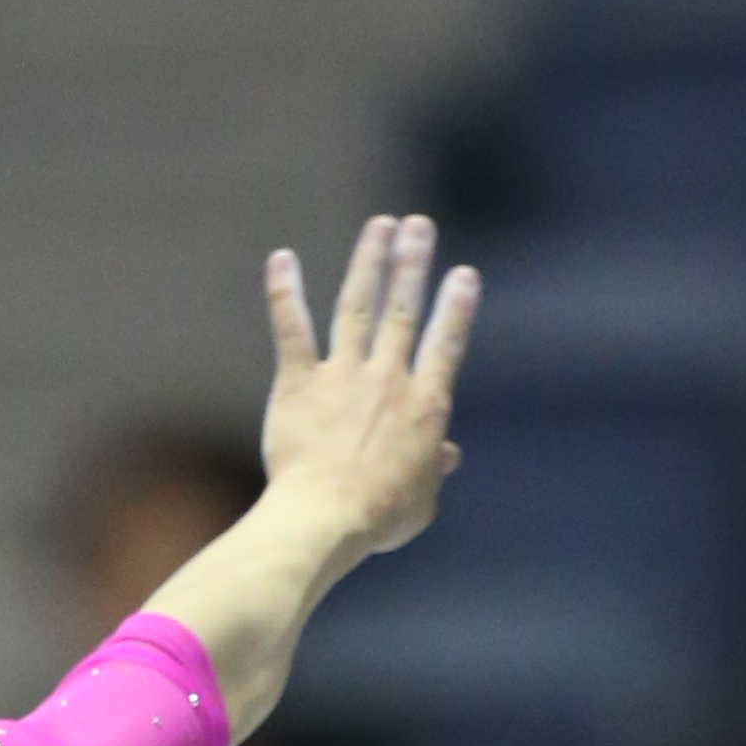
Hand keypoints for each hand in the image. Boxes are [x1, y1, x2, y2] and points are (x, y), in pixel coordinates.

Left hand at [261, 213, 479, 565]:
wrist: (325, 519)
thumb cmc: (377, 520)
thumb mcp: (421, 503)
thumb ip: (433, 471)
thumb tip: (447, 455)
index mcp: (424, 407)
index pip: (446, 346)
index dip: (456, 308)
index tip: (463, 276)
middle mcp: (387, 379)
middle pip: (403, 310)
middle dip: (412, 263)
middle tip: (418, 226)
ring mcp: (342, 376)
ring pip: (358, 306)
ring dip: (369, 262)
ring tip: (379, 227)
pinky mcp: (300, 384)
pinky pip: (293, 329)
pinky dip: (286, 293)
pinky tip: (282, 259)